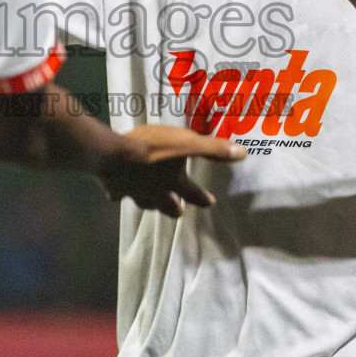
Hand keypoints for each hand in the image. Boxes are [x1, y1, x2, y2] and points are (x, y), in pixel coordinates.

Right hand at [97, 124, 245, 217]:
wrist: (113, 155)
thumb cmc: (152, 148)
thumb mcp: (187, 144)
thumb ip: (213, 149)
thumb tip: (242, 154)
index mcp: (174, 182)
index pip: (193, 193)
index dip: (203, 198)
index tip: (210, 203)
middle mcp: (155, 191)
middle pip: (167, 205)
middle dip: (175, 209)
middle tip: (180, 212)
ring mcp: (133, 191)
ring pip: (144, 202)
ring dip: (151, 204)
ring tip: (152, 203)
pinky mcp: (113, 186)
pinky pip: (117, 193)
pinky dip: (119, 193)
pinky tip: (116, 192)